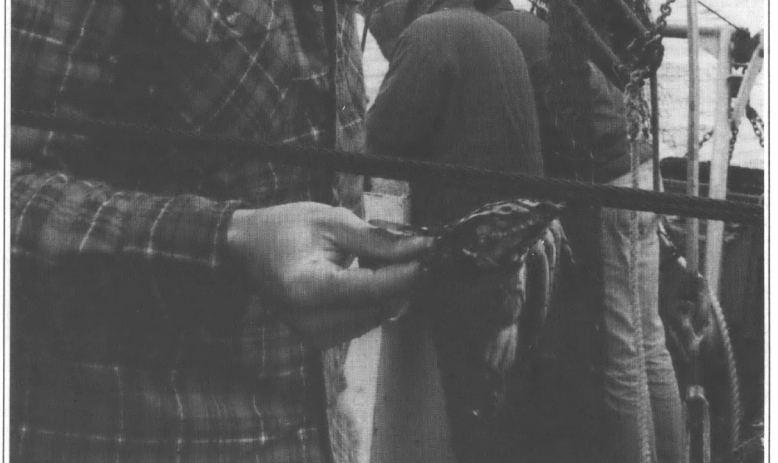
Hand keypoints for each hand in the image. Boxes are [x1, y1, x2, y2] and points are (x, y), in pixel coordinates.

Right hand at [227, 202, 432, 347]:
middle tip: (411, 248)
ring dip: (390, 289)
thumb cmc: (286, 229)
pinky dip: (374, 299)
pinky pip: (365, 320)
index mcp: (306, 288)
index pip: (371, 289)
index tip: (432, 255)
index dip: (408, 274)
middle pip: (379, 306)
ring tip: (375, 258)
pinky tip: (363, 276)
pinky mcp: (321, 340)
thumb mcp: (332, 222)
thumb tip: (422, 248)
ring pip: (378, 316)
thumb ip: (379, 240)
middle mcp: (310, 321)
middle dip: (403, 279)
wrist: (248, 250)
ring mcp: (314, 336)